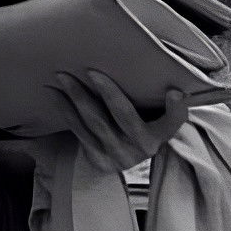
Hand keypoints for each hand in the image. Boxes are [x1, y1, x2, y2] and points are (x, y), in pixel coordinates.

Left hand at [53, 71, 191, 174]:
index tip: (175, 92)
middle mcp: (141, 148)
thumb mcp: (156, 117)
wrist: (123, 158)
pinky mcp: (97, 159)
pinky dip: (65, 110)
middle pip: (124, 115)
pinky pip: (79, 130)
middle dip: (107, 92)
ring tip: (63, 77)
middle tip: (90, 71)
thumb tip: (171, 85)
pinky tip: (54, 94)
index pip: (173, 122)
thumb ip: (161, 103)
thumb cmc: (142, 125)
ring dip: (77, 98)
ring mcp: (117, 155)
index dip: (176, 109)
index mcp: (160, 135)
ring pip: (96, 122)